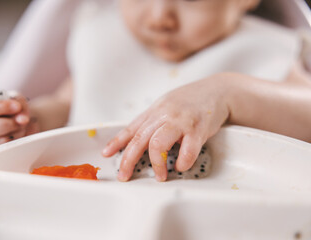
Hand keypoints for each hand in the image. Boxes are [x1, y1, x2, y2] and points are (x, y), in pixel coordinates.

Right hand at [0, 95, 38, 148]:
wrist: (17, 119)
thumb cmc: (12, 108)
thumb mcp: (16, 100)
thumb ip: (20, 106)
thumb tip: (22, 120)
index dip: (1, 107)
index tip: (17, 106)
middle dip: (10, 124)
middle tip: (22, 119)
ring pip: (1, 140)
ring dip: (18, 132)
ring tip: (22, 124)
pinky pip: (10, 148)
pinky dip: (20, 139)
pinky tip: (20, 132)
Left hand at [102, 74, 231, 181]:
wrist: (218, 90)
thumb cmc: (191, 100)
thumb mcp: (166, 105)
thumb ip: (153, 121)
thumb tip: (139, 138)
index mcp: (155, 111)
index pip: (131, 128)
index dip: (117, 142)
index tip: (106, 154)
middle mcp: (164, 115)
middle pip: (140, 139)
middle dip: (128, 160)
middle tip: (124, 175)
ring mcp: (180, 121)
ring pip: (158, 144)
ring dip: (156, 164)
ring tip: (159, 176)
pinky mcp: (198, 129)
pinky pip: (187, 150)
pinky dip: (182, 162)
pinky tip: (180, 166)